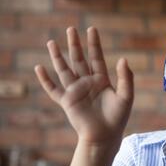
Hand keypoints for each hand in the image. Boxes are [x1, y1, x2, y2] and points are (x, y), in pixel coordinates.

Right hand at [34, 27, 133, 145]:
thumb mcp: (126, 96)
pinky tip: (39, 68)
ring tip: (51, 42)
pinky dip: (45, 79)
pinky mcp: (67, 101)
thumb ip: (125, 78)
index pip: (96, 58)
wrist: (105, 135)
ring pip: (64, 70)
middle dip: (75, 45)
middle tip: (71, 29)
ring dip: (58, 57)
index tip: (92, 29)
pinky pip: (53, 89)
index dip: (94, 44)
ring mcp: (76, 91)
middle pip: (79, 60)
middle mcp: (87, 83)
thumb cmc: (118, 117)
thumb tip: (123, 59)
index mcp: (102, 80)